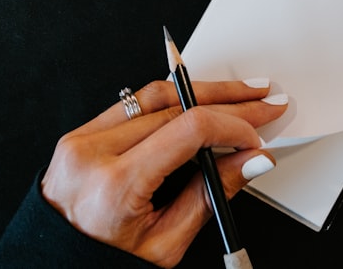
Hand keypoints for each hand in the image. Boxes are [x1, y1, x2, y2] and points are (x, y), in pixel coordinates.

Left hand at [40, 78, 287, 267]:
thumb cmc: (101, 264)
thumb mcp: (165, 244)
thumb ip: (210, 196)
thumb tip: (251, 160)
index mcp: (115, 185)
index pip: (189, 129)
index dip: (232, 126)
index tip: (255, 138)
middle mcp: (94, 153)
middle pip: (176, 105)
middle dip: (227, 102)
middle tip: (262, 102)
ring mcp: (82, 140)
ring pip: (155, 95)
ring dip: (202, 91)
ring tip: (238, 94)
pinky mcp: (80, 135)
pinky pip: (132, 104)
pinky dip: (170, 100)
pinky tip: (197, 99)